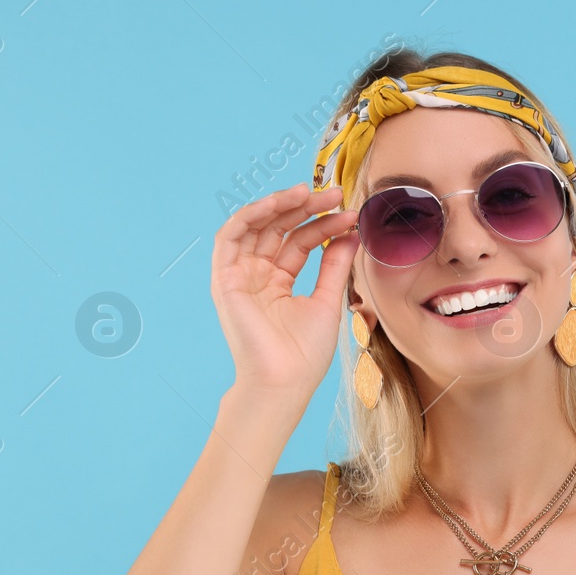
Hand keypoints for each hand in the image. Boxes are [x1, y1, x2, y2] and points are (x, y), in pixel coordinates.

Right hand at [210, 181, 360, 401]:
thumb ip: (336, 266)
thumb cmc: (305, 353)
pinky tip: (276, 203)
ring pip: (255, 226)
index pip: (300, 241)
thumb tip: (351, 233)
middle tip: (335, 195)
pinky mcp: (224, 279)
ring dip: (280, 205)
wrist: (284, 381)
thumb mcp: (327, 300)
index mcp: (280, 282)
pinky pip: (231, 237)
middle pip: (279, 229)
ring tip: (310, 193)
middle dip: (306, 208)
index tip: (351, 215)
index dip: (324, 225)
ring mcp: (240, 275)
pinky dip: (250, 215)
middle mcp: (257, 275)